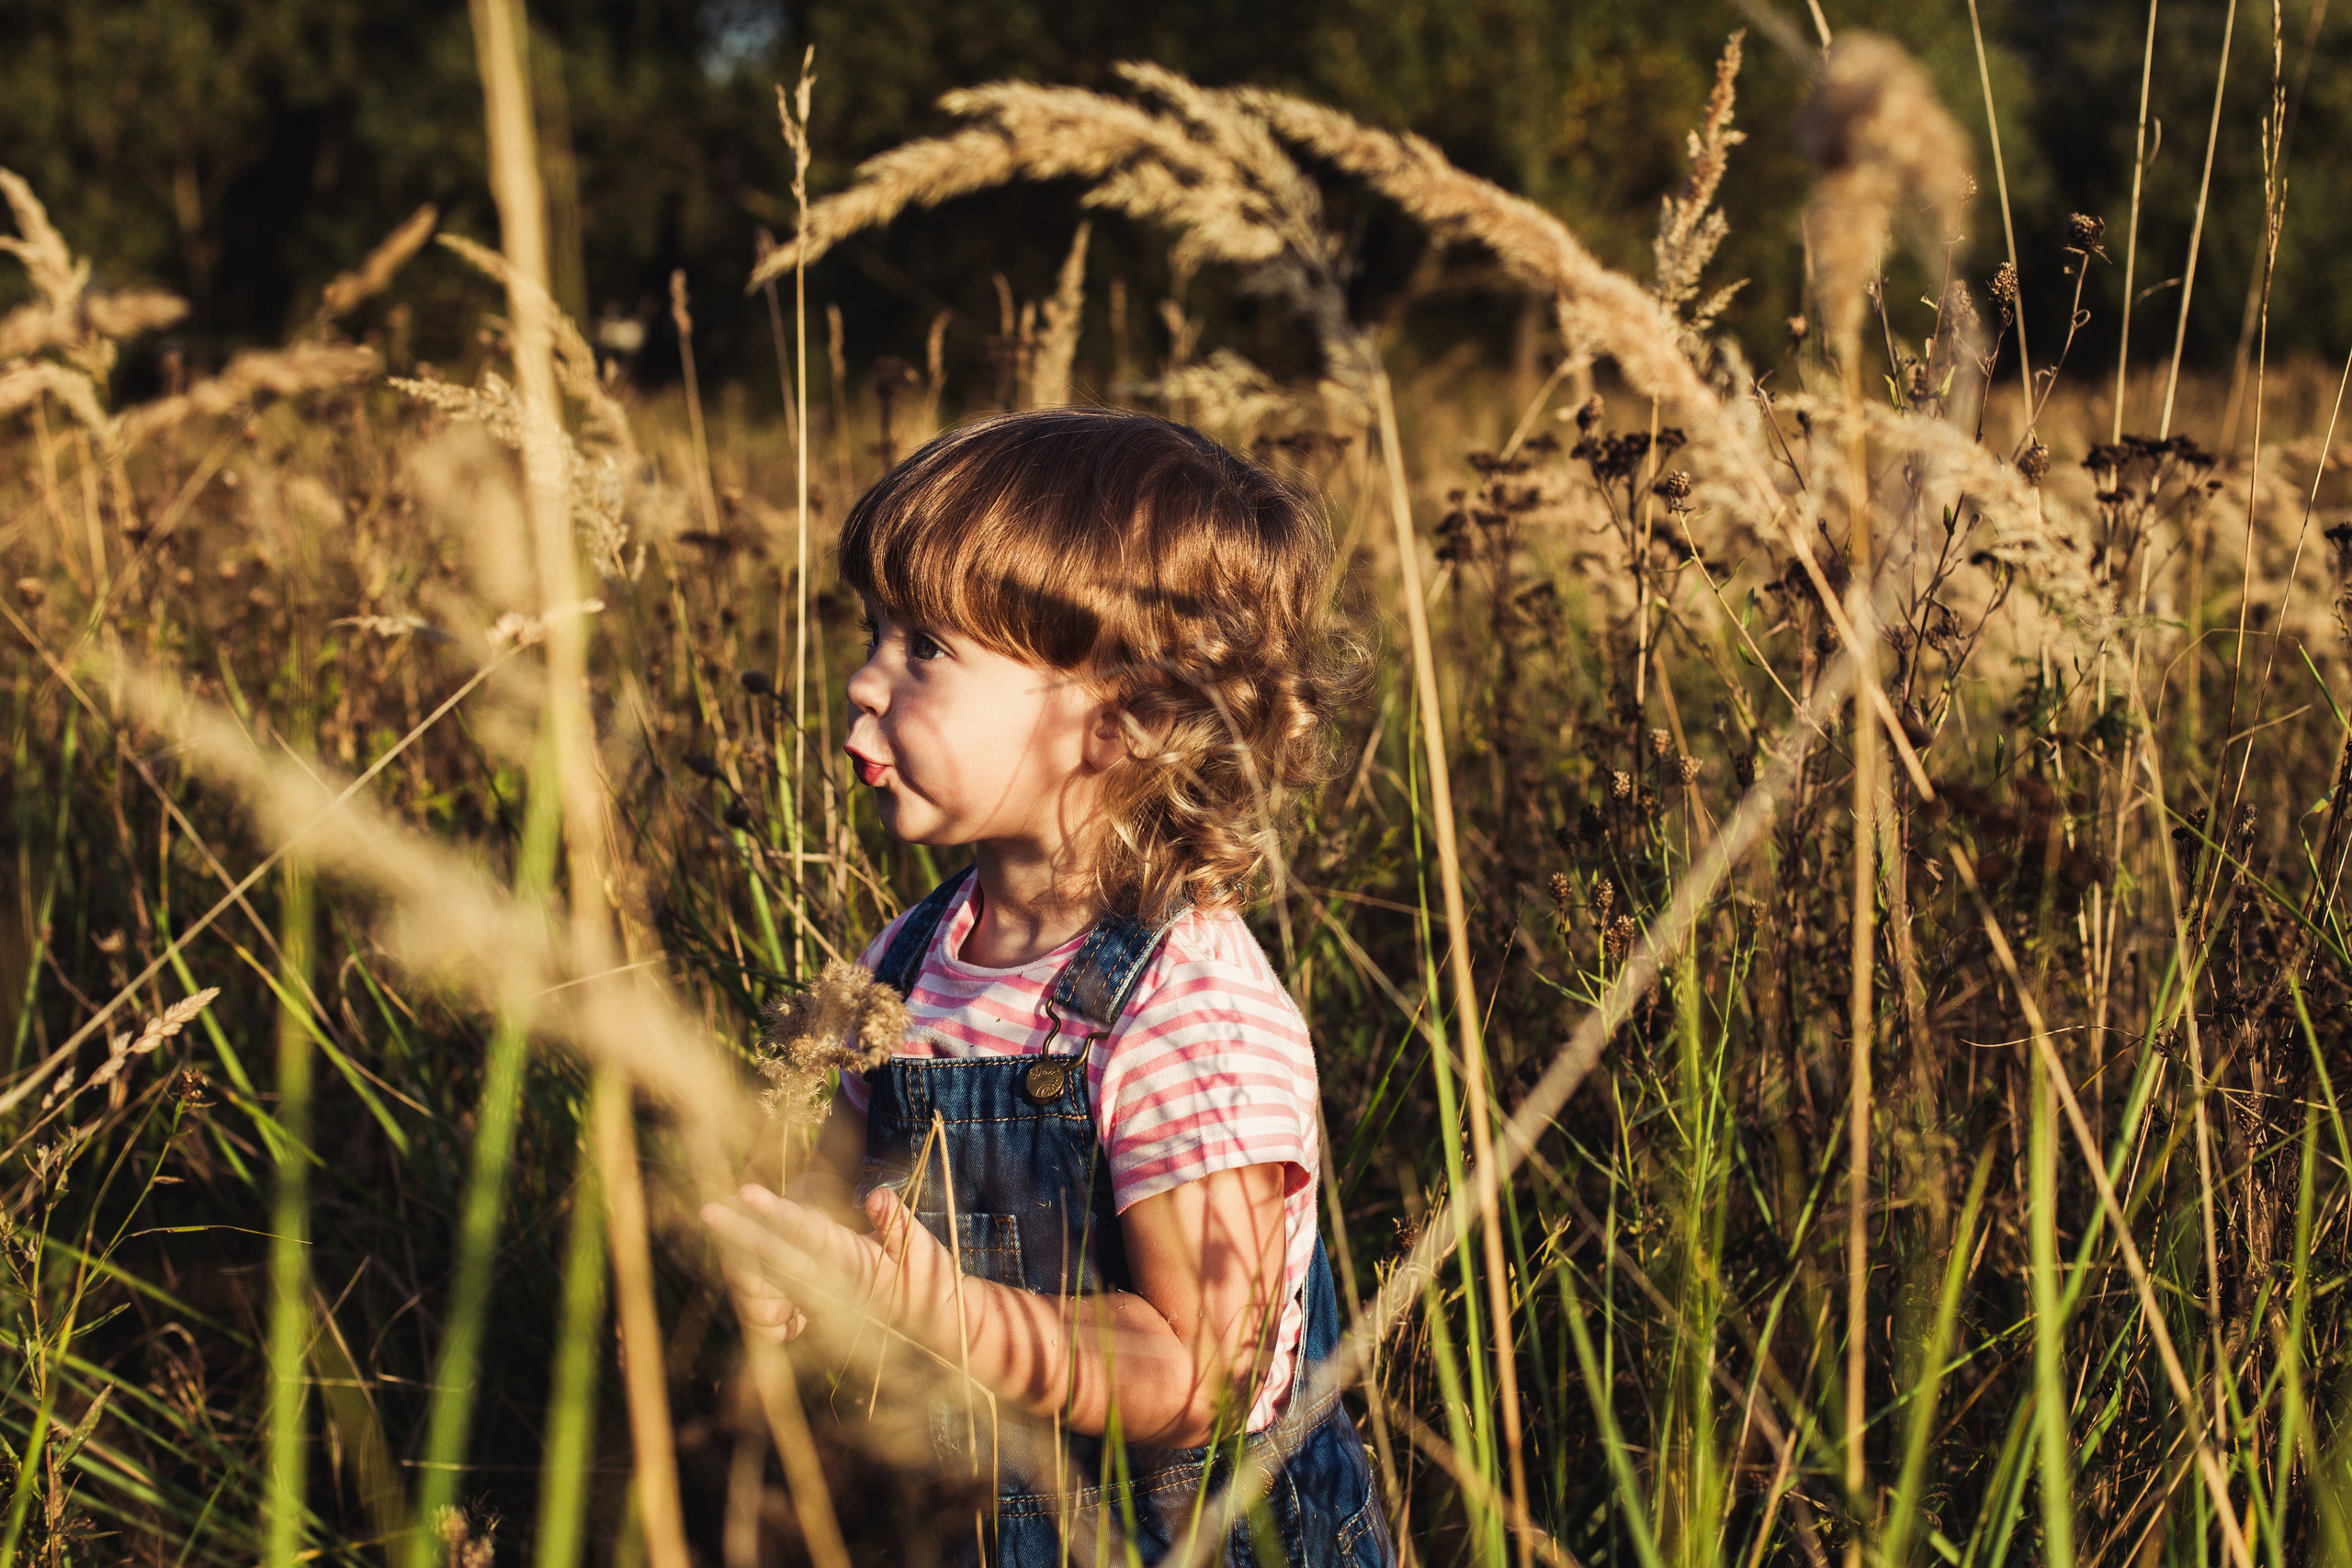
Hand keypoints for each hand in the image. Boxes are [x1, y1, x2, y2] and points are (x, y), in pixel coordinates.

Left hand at [702, 1183, 963, 1349]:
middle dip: (741, 1233)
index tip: (747, 1193)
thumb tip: (875, 1195)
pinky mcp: (817, 1305)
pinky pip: (779, 1285)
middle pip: (777, 1257)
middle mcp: (830, 1286)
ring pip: (772, 1272)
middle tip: (707, 1210)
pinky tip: (734, 1248)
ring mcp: (820, 1299)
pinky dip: (754, 1267)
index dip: (776, 1214)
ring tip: (714, 1219)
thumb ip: (897, 1222)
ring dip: (740, 1249)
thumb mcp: (923, 1249)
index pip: (808, 1235)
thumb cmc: (929, 1283)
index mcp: (854, 1266)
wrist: (931, 1327)